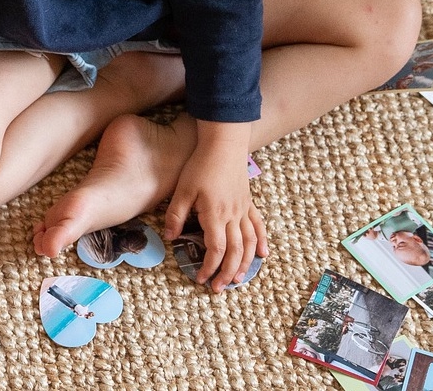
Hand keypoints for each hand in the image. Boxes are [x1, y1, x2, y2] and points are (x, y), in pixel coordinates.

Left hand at [163, 122, 268, 292]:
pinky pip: (258, 226)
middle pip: (235, 252)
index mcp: (215, 215)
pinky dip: (262, 241)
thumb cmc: (201, 165)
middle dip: (227, 273)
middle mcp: (233, 216)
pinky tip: (263, 254)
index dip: (209, 267)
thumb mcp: (182, 190)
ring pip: (250, 243)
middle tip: (219, 288)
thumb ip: (176, 215)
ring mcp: (244, 210)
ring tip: (239, 279)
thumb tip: (169, 238)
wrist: (224, 144)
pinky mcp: (248, 203)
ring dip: (245, 263)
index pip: (215, 249)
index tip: (201, 279)